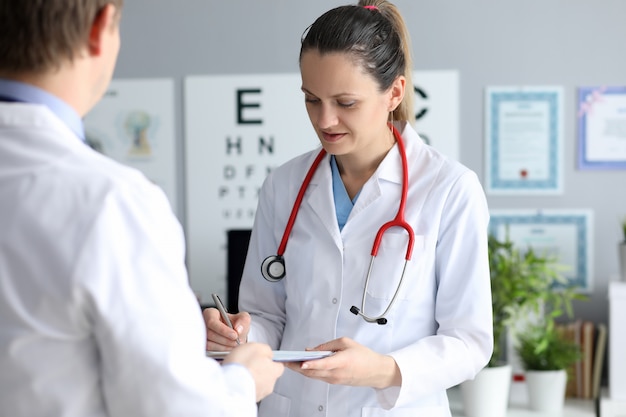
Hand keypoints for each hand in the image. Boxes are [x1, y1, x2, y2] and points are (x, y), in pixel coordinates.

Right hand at [203, 307, 250, 350]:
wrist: (234, 333)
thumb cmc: (235, 323)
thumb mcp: (243, 318)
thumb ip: (243, 321)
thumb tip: (238, 329)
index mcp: (210, 314)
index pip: (212, 322)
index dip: (223, 330)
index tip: (234, 335)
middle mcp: (203, 324)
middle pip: (210, 334)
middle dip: (225, 340)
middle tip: (237, 342)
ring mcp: (202, 336)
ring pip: (210, 344)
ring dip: (224, 347)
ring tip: (234, 345)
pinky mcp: (203, 346)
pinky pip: (210, 351)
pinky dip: (221, 351)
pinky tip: (229, 349)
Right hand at [223, 342, 283, 401]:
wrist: (230, 384)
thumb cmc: (244, 365)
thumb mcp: (258, 347)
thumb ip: (266, 350)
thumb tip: (267, 353)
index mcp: (275, 371)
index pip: (279, 365)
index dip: (269, 360)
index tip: (262, 357)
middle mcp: (269, 385)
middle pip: (267, 375)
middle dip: (258, 370)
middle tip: (247, 363)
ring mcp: (258, 394)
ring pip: (256, 383)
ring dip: (249, 378)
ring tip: (239, 371)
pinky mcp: (246, 399)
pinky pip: (245, 390)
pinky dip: (241, 385)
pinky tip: (234, 379)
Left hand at [285, 337, 400, 388]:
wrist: (376, 371)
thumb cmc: (363, 355)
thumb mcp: (346, 342)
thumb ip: (328, 345)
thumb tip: (312, 350)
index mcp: (342, 361)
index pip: (323, 364)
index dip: (311, 364)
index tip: (300, 363)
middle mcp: (337, 373)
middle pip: (313, 372)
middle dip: (297, 367)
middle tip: (285, 361)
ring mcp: (335, 380)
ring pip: (314, 376)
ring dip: (301, 371)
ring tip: (289, 363)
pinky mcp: (334, 382)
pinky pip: (318, 378)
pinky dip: (309, 372)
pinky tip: (302, 367)